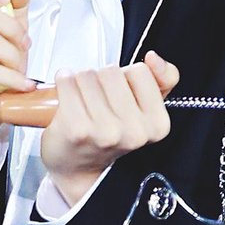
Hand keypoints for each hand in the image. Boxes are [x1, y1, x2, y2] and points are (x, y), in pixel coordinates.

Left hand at [40, 50, 179, 206]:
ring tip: (81, 102)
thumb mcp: (144, 107)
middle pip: (112, 71)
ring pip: (88, 75)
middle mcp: (134, 132)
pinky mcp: (77, 129)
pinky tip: (65, 100)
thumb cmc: (107, 134)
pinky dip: (62, 84)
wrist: (77, 166)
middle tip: (96, 100)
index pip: (140, 71)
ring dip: (79, 82)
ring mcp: (105, 132)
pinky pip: (67, 83)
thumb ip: (162, 78)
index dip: (125, 78)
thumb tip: (153, 58)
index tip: (119, 96)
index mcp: (157, 124)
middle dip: (100, 79)